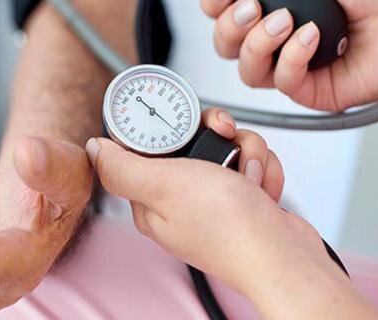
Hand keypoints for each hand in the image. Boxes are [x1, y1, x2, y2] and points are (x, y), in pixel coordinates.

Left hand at [86, 108, 377, 318]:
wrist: (283, 256)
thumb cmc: (228, 228)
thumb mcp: (164, 186)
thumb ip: (121, 166)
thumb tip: (95, 148)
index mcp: (150, 198)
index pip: (148, 143)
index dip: (170, 124)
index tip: (191, 121)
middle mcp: (179, 198)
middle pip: (192, 138)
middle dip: (218, 135)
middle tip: (228, 141)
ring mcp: (212, 198)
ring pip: (225, 145)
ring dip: (246, 153)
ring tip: (249, 176)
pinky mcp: (240, 197)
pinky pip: (248, 162)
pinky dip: (261, 169)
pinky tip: (261, 188)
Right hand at [200, 0, 377, 110]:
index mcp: (273, 0)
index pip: (221, 10)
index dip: (213, 1)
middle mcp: (276, 34)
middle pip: (224, 43)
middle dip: (232, 24)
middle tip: (256, 6)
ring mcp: (291, 62)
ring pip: (246, 68)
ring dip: (259, 42)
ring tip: (287, 21)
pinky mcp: (309, 87)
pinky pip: (280, 81)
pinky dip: (292, 57)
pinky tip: (313, 38)